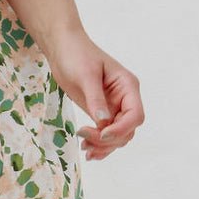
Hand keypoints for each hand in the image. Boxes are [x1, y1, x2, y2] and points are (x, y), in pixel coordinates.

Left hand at [44, 28, 143, 162]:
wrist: (63, 48)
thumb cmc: (76, 54)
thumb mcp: (86, 75)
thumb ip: (95, 99)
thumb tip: (103, 122)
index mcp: (128, 86)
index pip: (135, 115)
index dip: (122, 128)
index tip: (102, 133)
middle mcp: (125, 99)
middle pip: (127, 130)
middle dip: (108, 139)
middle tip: (84, 136)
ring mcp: (114, 107)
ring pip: (118, 136)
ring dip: (103, 146)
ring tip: (84, 146)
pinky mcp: (101, 113)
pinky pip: (106, 134)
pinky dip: (99, 145)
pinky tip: (88, 150)